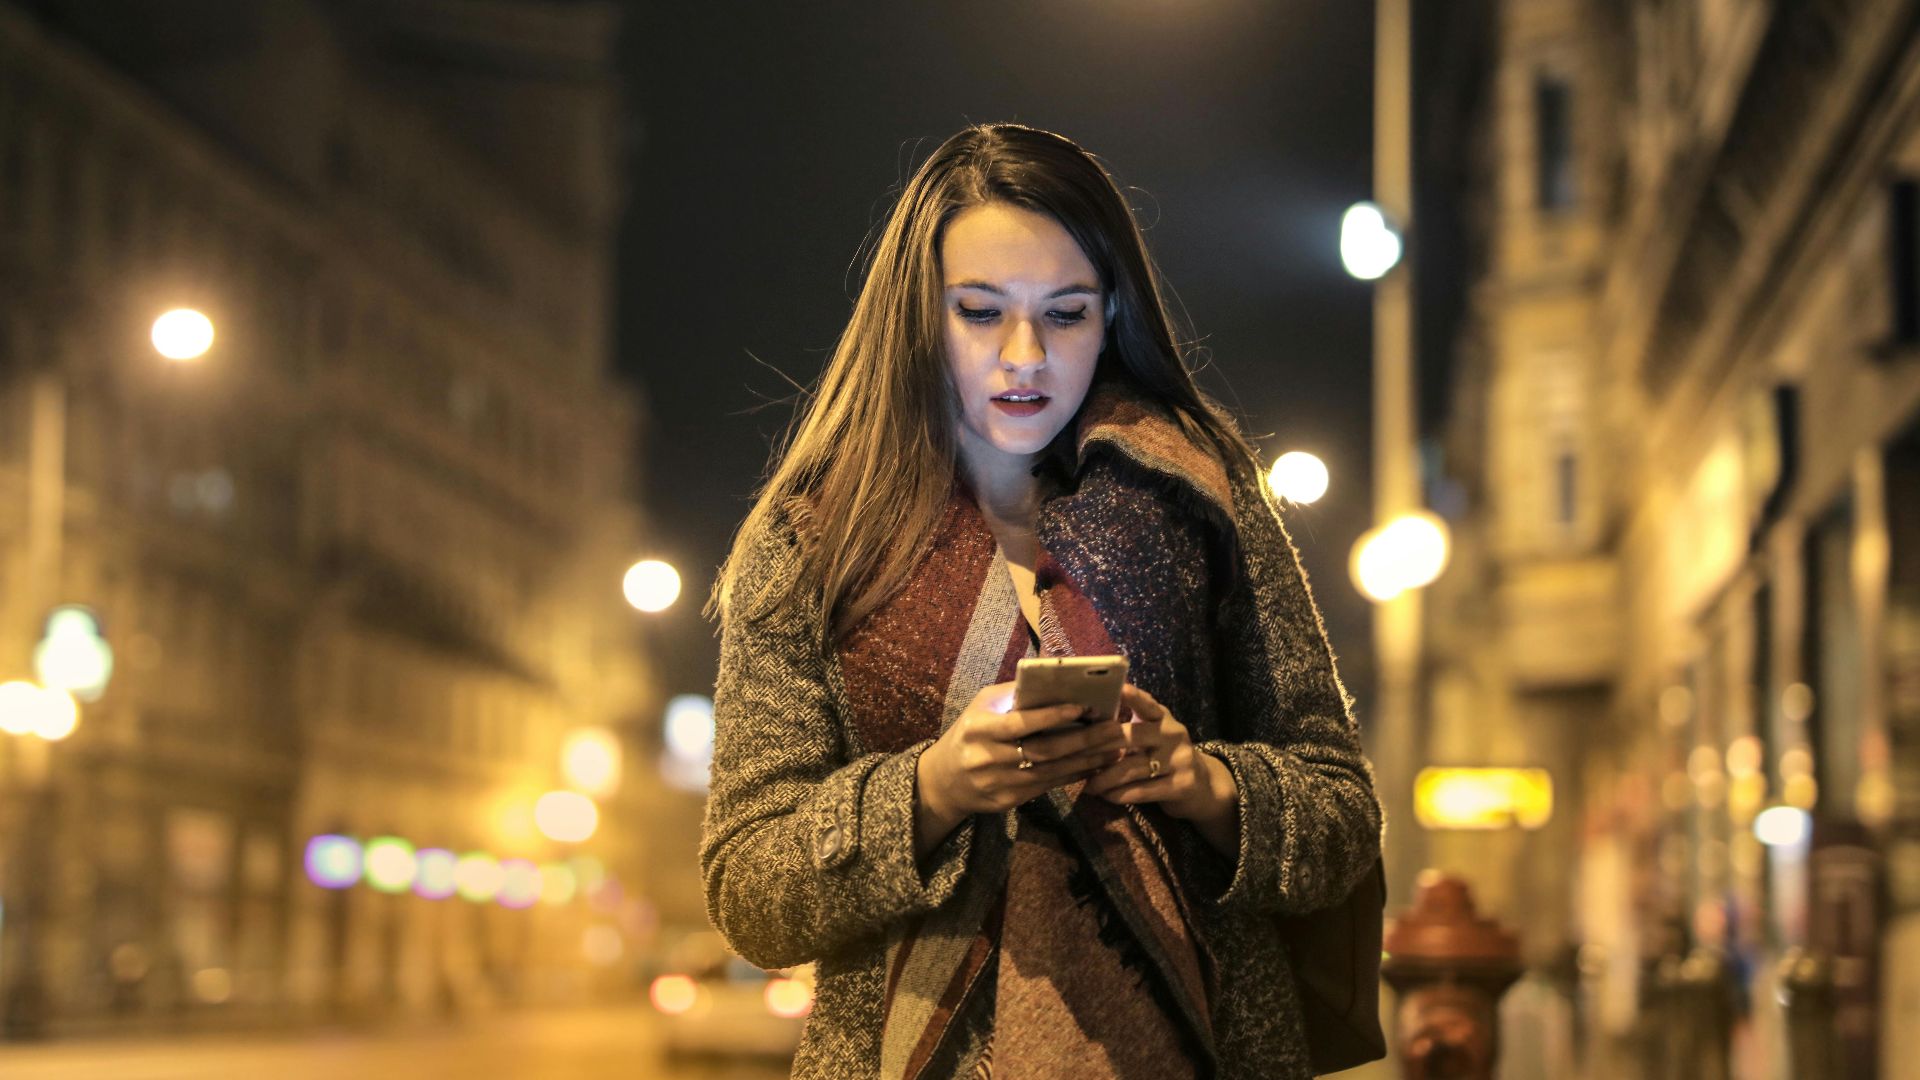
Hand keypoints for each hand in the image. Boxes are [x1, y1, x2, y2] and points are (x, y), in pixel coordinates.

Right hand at [918, 681, 1127, 820]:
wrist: (944, 780)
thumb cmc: (970, 733)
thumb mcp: (982, 707)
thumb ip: (1014, 695)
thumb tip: (1056, 681)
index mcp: (980, 729)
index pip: (1020, 722)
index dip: (1052, 716)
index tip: (1083, 707)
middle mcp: (989, 758)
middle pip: (1044, 751)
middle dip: (1084, 740)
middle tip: (1115, 729)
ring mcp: (1000, 783)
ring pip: (1052, 772)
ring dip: (1088, 760)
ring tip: (1115, 748)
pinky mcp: (1009, 801)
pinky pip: (1048, 787)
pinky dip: (1074, 775)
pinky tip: (1096, 765)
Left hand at [1085, 684, 1235, 829]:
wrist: (1202, 786)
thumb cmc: (1166, 756)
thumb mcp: (1155, 735)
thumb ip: (1131, 725)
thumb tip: (1089, 719)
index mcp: (1163, 718)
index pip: (1146, 704)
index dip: (1131, 696)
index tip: (1115, 690)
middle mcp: (1173, 734)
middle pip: (1130, 737)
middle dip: (1098, 747)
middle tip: (1074, 756)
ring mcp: (1179, 760)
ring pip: (1132, 768)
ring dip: (1105, 778)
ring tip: (1087, 785)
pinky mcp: (1180, 786)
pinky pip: (1142, 791)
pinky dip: (1120, 795)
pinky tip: (1106, 796)